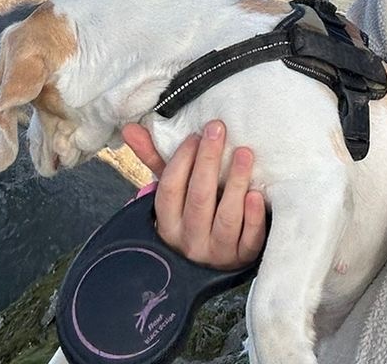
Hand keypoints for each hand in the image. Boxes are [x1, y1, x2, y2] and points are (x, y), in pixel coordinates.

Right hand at [120, 120, 267, 269]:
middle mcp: (190, 240)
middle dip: (208, 161)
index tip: (195, 135)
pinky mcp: (244, 258)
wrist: (217, 256)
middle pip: (199, 198)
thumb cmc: (193, 212)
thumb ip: (154, 158)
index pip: (169, 189)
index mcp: (169, 224)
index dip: (182, 160)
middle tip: (218, 129)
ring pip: (226, 218)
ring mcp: (218, 252)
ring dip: (235, 183)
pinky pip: (249, 240)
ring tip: (244, 153)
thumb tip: (130, 128)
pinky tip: (256, 194)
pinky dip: (253, 217)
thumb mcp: (173, 191)